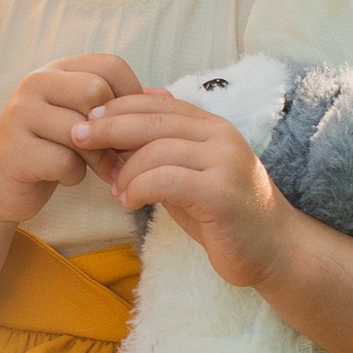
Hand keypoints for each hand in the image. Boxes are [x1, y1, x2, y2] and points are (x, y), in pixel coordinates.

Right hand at [0, 55, 139, 226]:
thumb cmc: (49, 151)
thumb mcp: (83, 122)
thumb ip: (118, 108)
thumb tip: (166, 96)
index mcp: (56, 70)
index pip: (110, 65)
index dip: (132, 97)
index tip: (133, 127)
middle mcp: (35, 83)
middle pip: (96, 91)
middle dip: (114, 129)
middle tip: (118, 154)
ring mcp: (20, 113)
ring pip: (81, 128)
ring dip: (98, 158)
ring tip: (98, 171)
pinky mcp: (14, 149)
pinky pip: (64, 161)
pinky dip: (74, 176)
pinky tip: (64, 178)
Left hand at [74, 90, 291, 288]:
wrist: (274, 250)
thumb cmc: (223, 216)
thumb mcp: (187, 176)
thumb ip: (161, 151)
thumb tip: (120, 123)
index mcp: (211, 126)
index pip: (157, 102)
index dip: (118, 107)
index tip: (86, 119)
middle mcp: (220, 136)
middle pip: (153, 120)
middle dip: (109, 127)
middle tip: (78, 137)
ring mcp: (224, 162)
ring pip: (157, 149)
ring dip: (125, 169)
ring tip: (114, 189)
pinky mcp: (222, 193)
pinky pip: (168, 180)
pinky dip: (139, 188)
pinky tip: (128, 202)